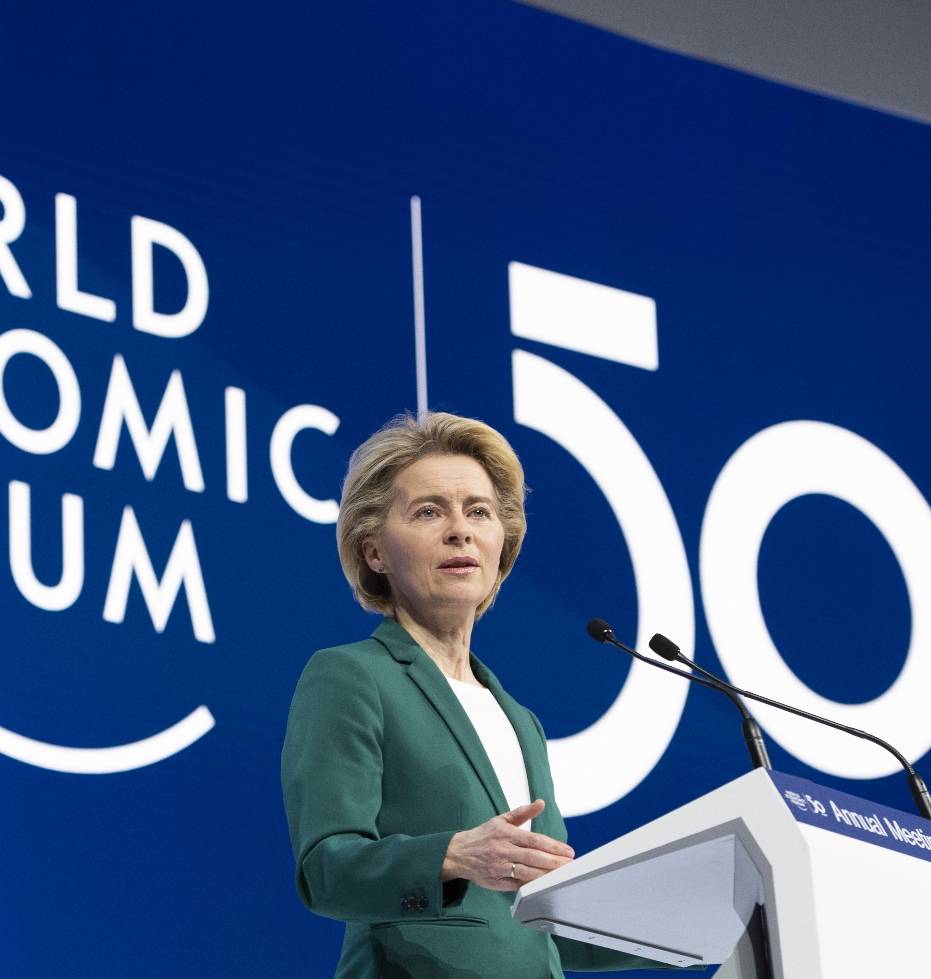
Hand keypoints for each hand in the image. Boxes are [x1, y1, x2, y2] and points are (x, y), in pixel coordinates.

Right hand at [441, 799, 574, 890]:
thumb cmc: (484, 836)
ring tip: (561, 875)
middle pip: (532, 857)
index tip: (568, 851)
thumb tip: (541, 803)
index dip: (553, 846)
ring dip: (545, 875)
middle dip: (554, 862)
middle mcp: (502, 850)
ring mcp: (499, 867)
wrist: (459, 853)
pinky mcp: (496, 882)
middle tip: (570, 864)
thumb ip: (523, 813)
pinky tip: (543, 884)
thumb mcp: (501, 820)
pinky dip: (531, 885)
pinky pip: (516, 885)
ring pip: (526, 873)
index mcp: (505, 833)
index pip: (534, 840)